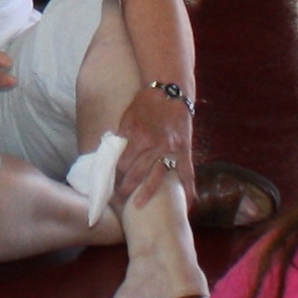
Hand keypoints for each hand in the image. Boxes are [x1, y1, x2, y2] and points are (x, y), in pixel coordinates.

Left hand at [111, 84, 196, 209]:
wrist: (170, 92)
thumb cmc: (146, 104)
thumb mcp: (127, 117)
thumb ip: (122, 138)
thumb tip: (113, 157)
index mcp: (139, 136)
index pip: (123, 163)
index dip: (115, 174)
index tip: (110, 183)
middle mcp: (156, 145)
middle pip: (137, 173)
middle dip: (125, 188)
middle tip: (117, 201)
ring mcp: (172, 150)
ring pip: (158, 177)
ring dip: (147, 193)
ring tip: (138, 206)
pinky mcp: (185, 152)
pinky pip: (187, 175)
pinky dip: (187, 191)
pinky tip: (186, 206)